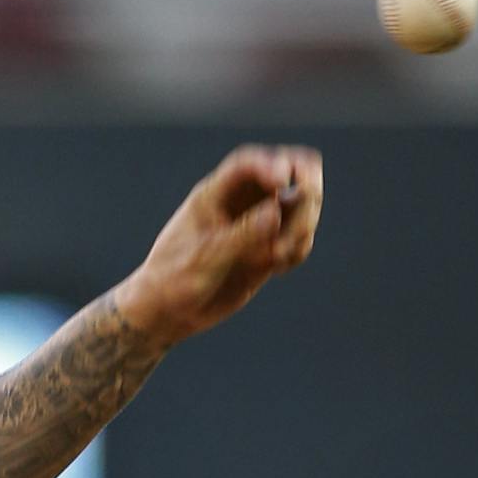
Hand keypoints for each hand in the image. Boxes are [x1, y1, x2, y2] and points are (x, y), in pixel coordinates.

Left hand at [115, 144, 323, 346]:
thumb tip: (276, 210)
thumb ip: (240, 235)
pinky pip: (300, 237)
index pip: (248, 163)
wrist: (170, 313)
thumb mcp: (203, 259)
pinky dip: (299, 248)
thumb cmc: (173, 280)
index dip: (272, 164)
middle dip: (307, 186)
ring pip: (303, 204)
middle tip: (303, 212)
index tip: (282, 183)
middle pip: (291, 169)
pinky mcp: (270, 248)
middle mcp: (241, 203)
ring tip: (276, 257)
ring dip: (303, 225)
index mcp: (214, 195)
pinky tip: (278, 268)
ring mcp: (259, 224)